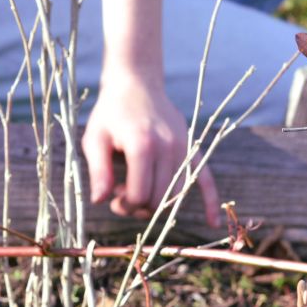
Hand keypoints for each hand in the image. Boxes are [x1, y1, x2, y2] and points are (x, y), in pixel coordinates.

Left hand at [82, 77, 219, 226]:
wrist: (136, 83)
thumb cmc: (111, 113)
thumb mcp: (94, 139)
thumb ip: (98, 171)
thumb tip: (99, 201)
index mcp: (142, 146)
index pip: (139, 195)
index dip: (124, 206)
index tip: (113, 200)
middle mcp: (168, 148)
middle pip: (159, 199)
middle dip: (139, 206)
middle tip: (122, 194)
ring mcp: (184, 148)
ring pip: (177, 194)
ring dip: (158, 203)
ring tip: (138, 190)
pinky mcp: (192, 147)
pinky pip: (205, 178)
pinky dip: (209, 201)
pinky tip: (212, 222)